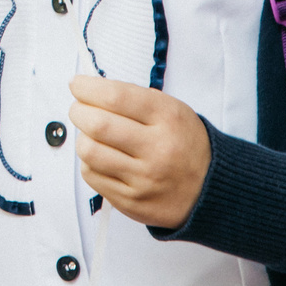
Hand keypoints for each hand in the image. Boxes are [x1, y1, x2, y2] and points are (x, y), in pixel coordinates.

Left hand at [68, 74, 211, 229]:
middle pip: (98, 125)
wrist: (209, 188)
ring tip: (91, 135)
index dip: (88, 88)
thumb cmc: (183, 142)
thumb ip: (132, 98)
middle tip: (79, 109)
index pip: (116, 96)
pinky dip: (89, 162)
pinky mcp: (131, 201)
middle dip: (79, 111)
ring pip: (89, 152)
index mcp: (168, 118)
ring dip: (82, 138)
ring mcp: (143, 179)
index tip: (77, 84)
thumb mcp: (171, 109)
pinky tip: (101, 157)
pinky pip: (92, 176)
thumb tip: (87, 90)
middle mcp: (157, 149)